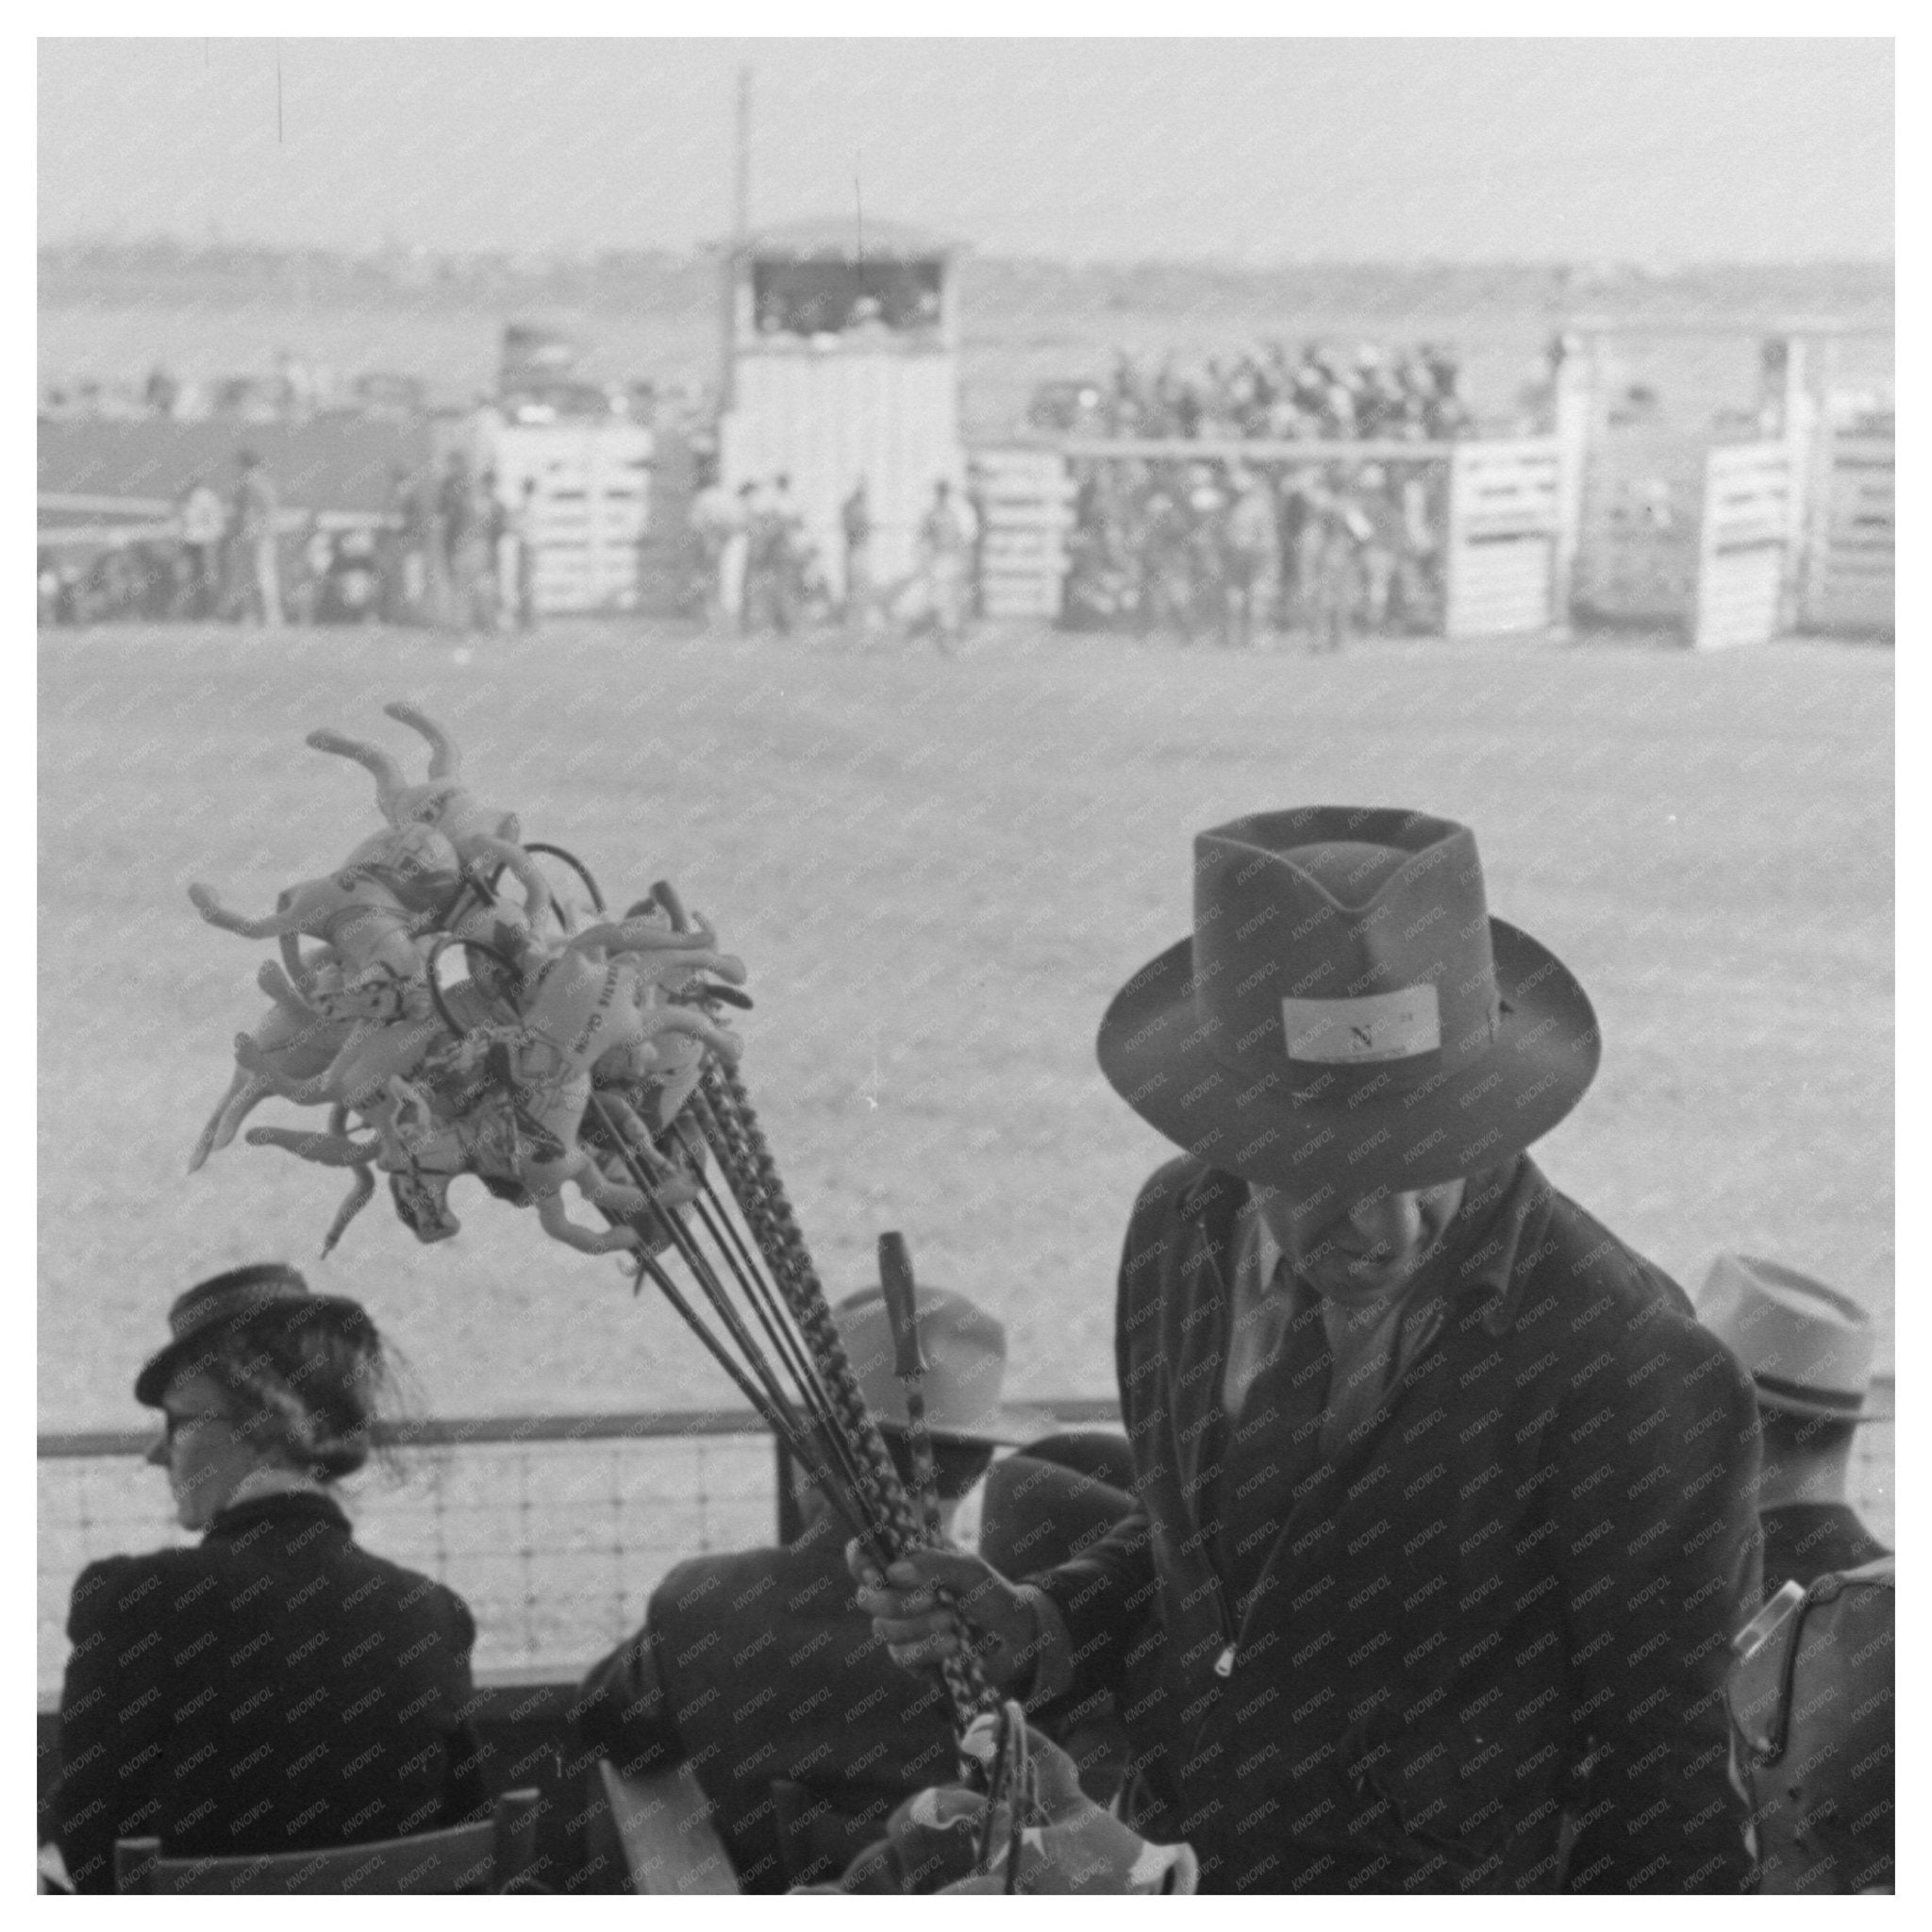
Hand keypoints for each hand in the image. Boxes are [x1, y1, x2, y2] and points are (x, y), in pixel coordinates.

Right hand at [847, 1542, 1039, 1689]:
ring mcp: (902, 1627)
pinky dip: (926, 1649)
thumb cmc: (992, 1594)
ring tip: (952, 1621)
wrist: (1017, 1639)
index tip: (874, 1573)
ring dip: (918, 1627)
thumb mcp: (970, 1570)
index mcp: (908, 1561)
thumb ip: (934, 1564)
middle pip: (866, 1597)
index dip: (859, 1562)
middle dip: (896, 1601)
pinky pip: (901, 1656)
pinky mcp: (912, 1658)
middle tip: (933, 1598)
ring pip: (882, 1629)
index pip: (864, 1555)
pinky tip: (953, 1644)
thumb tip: (893, 1572)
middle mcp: (898, 1593)